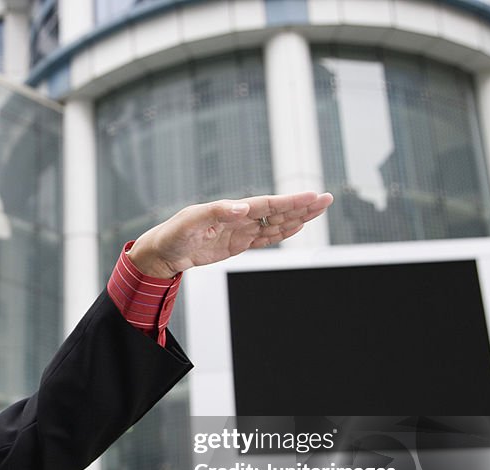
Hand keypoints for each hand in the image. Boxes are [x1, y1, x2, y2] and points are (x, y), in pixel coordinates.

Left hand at [126, 191, 333, 278]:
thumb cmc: (173, 234)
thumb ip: (216, 213)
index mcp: (231, 210)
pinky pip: (264, 238)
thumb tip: (242, 208)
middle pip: (277, 211)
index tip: (311, 197)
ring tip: (319, 211)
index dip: (290, 202)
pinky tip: (296, 227)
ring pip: (274, 224)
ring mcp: (239, 231)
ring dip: (297, 218)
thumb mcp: (191, 222)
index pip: (267, 204)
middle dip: (302, 206)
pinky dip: (281, 233)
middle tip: (326, 200)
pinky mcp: (236, 245)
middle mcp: (239, 217)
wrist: (163, 252)